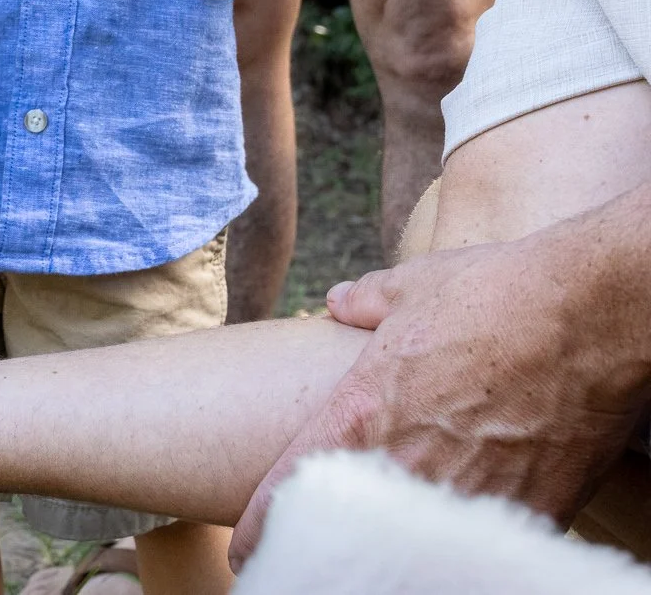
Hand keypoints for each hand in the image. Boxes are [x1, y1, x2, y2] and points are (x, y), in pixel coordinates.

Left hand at [227, 231, 647, 568]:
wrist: (594, 311)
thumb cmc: (498, 292)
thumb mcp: (412, 287)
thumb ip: (365, 302)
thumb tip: (341, 301)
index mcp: (359, 414)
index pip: (286, 494)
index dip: (262, 530)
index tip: (249, 552)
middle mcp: (405, 465)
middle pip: (347, 535)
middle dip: (331, 548)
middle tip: (319, 557)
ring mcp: (468, 495)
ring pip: (412, 550)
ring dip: (397, 551)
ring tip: (389, 555)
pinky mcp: (532, 513)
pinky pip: (483, 547)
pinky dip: (467, 544)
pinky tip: (461, 540)